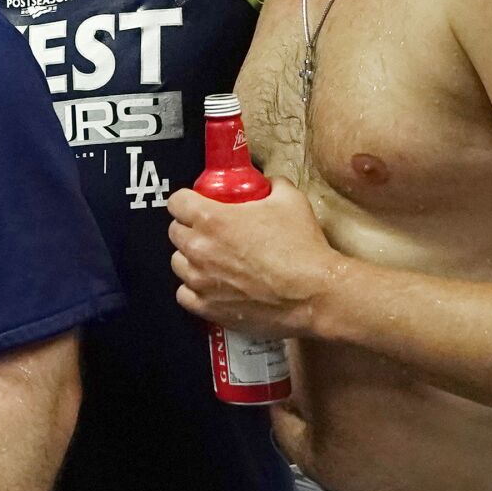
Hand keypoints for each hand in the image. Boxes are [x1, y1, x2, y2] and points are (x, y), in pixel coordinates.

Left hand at [168, 178, 341, 337]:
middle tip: (211, 231)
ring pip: (178, 263)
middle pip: (175, 232)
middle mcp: (199, 249)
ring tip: (213, 259)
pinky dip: (194, 289)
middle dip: (190, 228)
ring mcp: (201, 280)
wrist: (316, 294)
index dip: (187, 201)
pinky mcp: (208, 308)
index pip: (177, 202)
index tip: (197, 204)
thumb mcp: (290, 200)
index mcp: (212, 219)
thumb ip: (272, 184)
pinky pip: (184, 294)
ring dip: (191, 258)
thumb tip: (267, 182)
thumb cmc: (302, 248)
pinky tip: (211, 285)